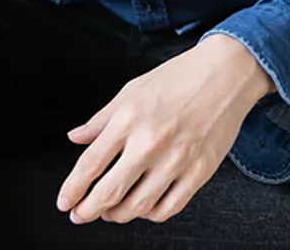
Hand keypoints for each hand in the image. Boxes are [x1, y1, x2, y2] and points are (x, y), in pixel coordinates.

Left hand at [57, 34, 273, 225]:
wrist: (224, 74)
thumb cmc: (177, 78)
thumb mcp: (131, 91)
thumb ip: (101, 119)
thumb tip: (75, 137)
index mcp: (128, 119)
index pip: (90, 164)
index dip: (73, 188)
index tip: (64, 202)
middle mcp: (149, 142)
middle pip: (110, 191)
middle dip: (88, 210)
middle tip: (80, 215)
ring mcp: (176, 160)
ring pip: (138, 206)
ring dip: (118, 215)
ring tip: (110, 212)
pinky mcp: (199, 172)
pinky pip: (169, 207)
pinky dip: (151, 214)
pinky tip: (144, 208)